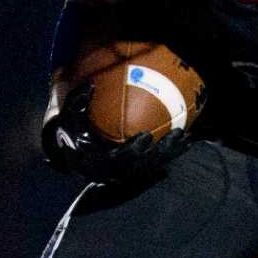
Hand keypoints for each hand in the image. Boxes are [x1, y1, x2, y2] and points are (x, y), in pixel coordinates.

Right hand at [41, 82, 188, 183]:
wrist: (72, 147)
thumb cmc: (71, 129)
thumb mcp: (70, 115)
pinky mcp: (136, 170)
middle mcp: (112, 173)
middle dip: (162, 152)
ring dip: (172, 153)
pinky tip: (187, 142)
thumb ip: (78, 102)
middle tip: (176, 134)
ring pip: (153, 167)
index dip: (134, 151)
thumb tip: (91, 85)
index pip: (118, 161)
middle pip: (143, 166)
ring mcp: (125, 173)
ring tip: (187, 137)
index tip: (147, 135)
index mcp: (94, 162)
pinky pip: (157, 164)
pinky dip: (172, 154)